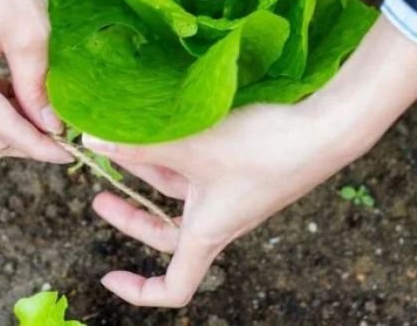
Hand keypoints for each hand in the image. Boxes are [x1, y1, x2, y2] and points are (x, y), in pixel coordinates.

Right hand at [0, 0, 69, 163]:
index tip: (70, 152)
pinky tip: (24, 93)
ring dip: (7, 122)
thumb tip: (49, 126)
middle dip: (20, 141)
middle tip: (61, 138)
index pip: (0, 130)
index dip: (38, 146)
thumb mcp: (32, 35)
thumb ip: (38, 88)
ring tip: (47, 118)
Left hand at [82, 17, 416, 306]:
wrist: (324, 130)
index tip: (108, 275)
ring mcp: (232, 195)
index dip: (139, 291)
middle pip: (166, 236)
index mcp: (207, 234)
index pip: (173, 287)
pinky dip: (173, 155)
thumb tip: (91, 141)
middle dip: (131, 218)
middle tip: (99, 197)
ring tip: (117, 145)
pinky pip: (197, 171)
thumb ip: (139, 144)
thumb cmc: (263, 150)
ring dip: (148, 176)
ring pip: (179, 196)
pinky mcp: (242, 167)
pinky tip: (157, 126)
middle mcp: (219, 220)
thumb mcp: (192, 147)